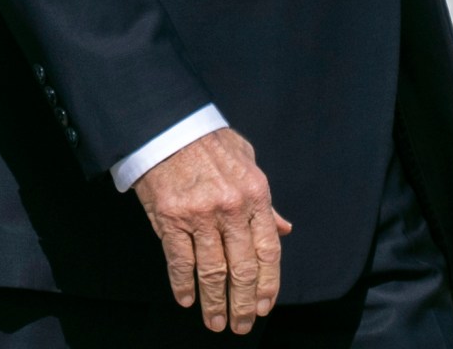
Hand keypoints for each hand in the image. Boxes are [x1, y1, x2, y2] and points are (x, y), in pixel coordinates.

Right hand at [133, 127, 291, 333]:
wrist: (168, 126)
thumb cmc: (209, 142)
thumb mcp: (248, 163)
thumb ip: (265, 202)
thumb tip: (284, 229)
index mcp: (256, 194)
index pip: (268, 250)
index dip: (268, 284)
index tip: (265, 307)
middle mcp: (232, 208)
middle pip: (243, 269)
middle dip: (243, 304)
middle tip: (241, 325)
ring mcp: (201, 215)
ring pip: (213, 272)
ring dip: (215, 303)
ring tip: (215, 323)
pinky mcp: (171, 219)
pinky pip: (180, 262)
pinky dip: (184, 286)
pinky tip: (187, 300)